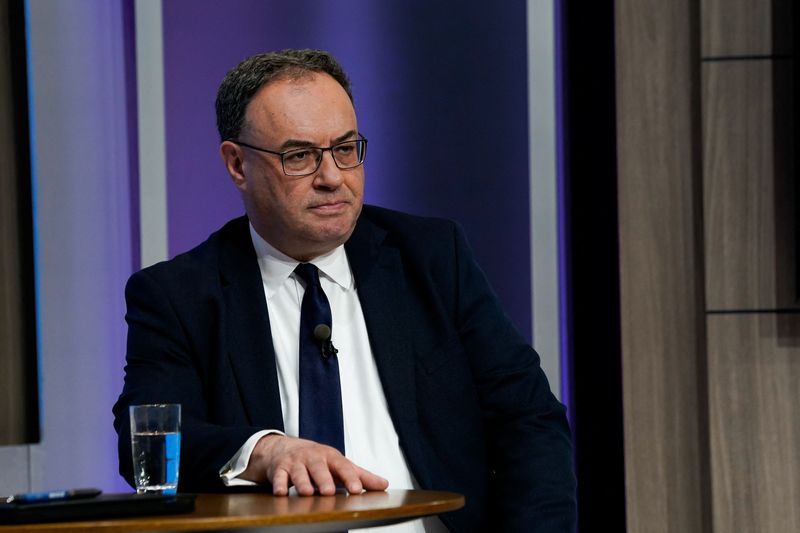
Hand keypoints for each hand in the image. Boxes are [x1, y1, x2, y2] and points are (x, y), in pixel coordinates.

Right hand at [240, 434, 388, 495]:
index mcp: (331, 457)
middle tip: (329, 491)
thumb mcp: (338, 464)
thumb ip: (361, 475)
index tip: (357, 490)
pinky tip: (281, 493)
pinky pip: (278, 477)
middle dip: (324, 479)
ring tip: (308, 493)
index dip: (350, 478)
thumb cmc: (316, 459)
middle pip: (319, 468)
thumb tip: (384, 484)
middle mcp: (313, 458)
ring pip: (299, 473)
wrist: (282, 447)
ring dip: (303, 482)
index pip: (343, 466)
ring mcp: (295, 463)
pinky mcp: (279, 469)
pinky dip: (279, 484)